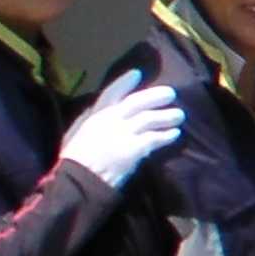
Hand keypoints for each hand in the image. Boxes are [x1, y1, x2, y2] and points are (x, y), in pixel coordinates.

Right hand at [57, 73, 182, 190]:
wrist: (77, 182)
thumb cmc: (74, 162)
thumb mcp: (76, 135)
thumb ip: (89, 123)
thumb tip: (100, 114)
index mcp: (93, 117)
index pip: (111, 94)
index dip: (124, 82)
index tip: (137, 73)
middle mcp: (109, 120)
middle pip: (136, 102)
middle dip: (154, 96)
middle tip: (171, 93)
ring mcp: (122, 133)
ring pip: (148, 118)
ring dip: (166, 116)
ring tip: (180, 115)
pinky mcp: (133, 149)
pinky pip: (154, 139)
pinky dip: (166, 136)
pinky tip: (175, 134)